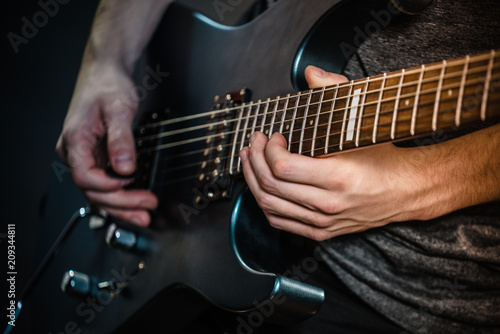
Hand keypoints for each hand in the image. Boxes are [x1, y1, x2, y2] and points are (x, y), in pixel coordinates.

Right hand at [56, 61, 156, 225]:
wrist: (106, 73)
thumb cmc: (108, 85)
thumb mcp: (119, 108)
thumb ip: (121, 139)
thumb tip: (125, 168)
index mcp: (75, 140)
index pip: (85, 176)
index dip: (107, 186)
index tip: (130, 183)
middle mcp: (74, 153)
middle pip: (93, 190)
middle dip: (121, 203)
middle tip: (147, 208)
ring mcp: (84, 157)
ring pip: (98, 192)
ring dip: (121, 206)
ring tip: (144, 215)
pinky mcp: (96, 159)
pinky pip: (105, 184)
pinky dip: (121, 196)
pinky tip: (135, 203)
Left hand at [239, 66, 442, 239]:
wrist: (406, 191)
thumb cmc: (383, 157)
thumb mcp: (361, 120)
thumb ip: (334, 91)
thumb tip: (310, 72)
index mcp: (337, 177)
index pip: (283, 168)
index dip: (269, 149)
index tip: (274, 136)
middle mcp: (328, 203)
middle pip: (270, 186)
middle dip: (255, 160)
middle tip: (255, 144)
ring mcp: (323, 221)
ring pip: (270, 205)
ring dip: (252, 180)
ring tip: (250, 161)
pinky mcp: (321, 231)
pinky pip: (280, 221)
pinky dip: (264, 203)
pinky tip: (261, 186)